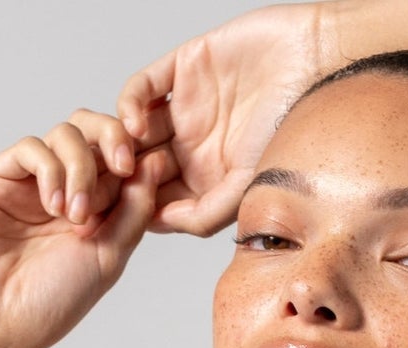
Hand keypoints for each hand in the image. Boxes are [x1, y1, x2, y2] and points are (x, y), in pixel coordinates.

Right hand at [0, 110, 179, 347]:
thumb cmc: (49, 302)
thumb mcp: (108, 257)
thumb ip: (134, 210)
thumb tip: (158, 162)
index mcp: (97, 211)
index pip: (123, 161)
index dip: (139, 157)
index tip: (152, 170)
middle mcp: (66, 191)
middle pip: (95, 133)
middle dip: (115, 138)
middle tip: (123, 164)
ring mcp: (31, 183)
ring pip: (66, 134)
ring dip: (81, 167)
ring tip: (74, 215)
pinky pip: (31, 147)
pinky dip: (50, 169)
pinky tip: (53, 206)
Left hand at [114, 3, 330, 236]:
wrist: (317, 62)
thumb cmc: (296, 126)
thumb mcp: (250, 185)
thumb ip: (204, 212)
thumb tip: (158, 225)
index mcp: (207, 179)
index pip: (156, 200)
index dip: (131, 212)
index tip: (108, 225)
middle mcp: (192, 146)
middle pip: (137, 167)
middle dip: (112, 182)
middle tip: (90, 196)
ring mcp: (185, 108)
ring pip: (133, 131)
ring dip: (116, 147)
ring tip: (112, 164)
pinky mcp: (182, 69)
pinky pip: (142, 90)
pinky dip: (131, 107)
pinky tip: (134, 127)